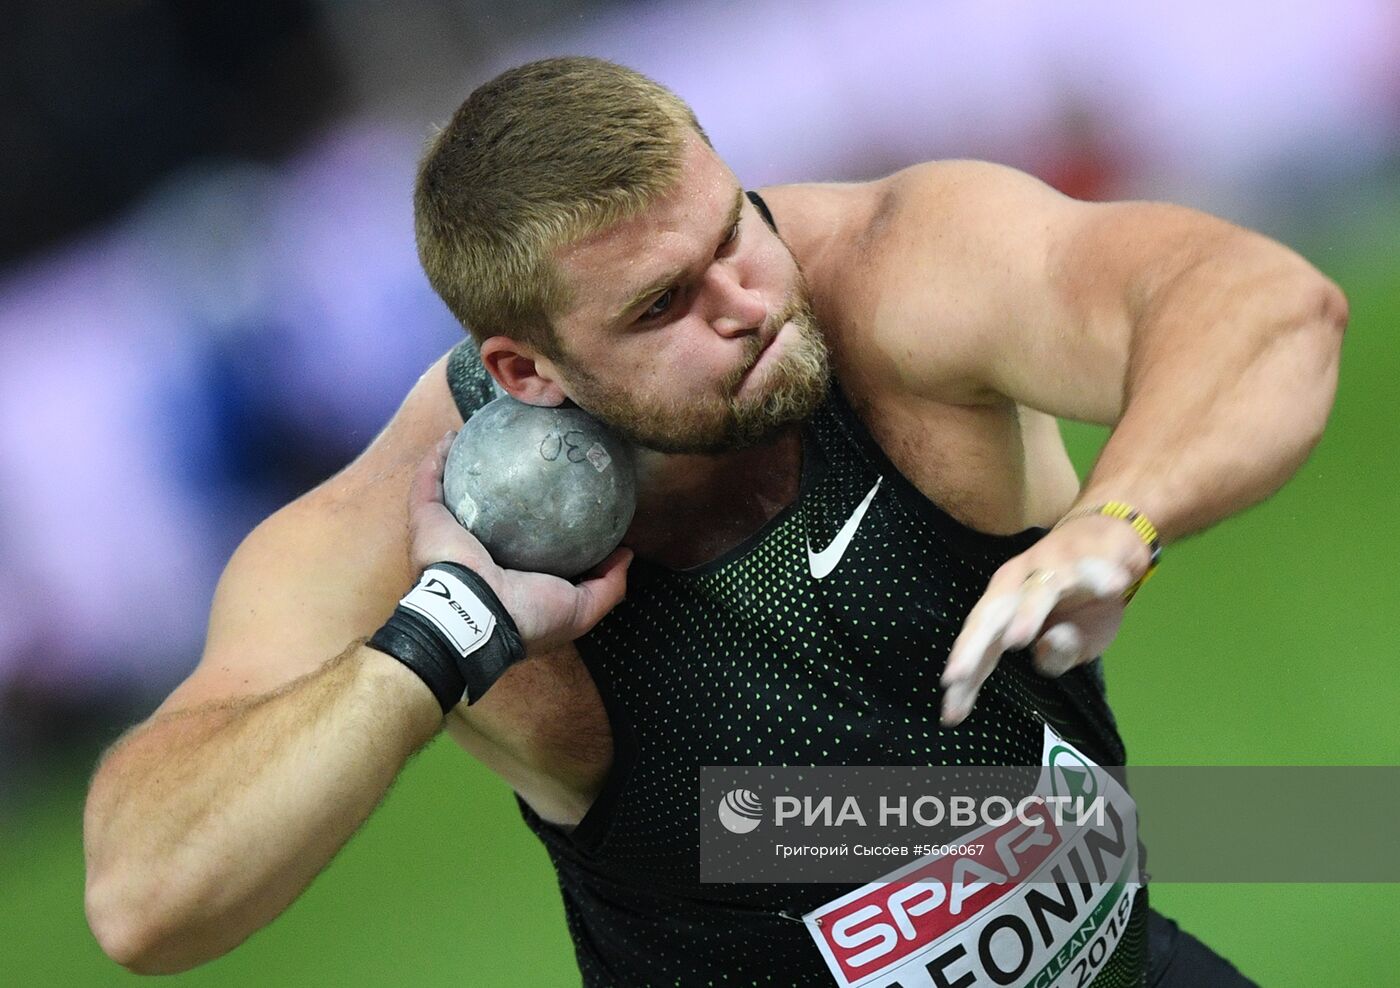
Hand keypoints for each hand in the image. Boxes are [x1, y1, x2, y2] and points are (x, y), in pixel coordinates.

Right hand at [408, 432, 631, 651]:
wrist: (473, 617)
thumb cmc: (526, 616)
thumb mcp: (582, 608)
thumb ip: (608, 584)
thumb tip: (626, 554)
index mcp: (509, 571)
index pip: (525, 537)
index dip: (542, 511)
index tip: (563, 483)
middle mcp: (478, 550)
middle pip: (489, 507)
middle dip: (502, 480)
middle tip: (523, 450)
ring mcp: (448, 534)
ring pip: (454, 489)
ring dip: (463, 462)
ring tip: (483, 433)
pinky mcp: (425, 521)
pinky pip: (429, 482)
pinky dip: (436, 459)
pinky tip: (452, 437)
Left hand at [939, 514, 1151, 726]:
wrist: (1109, 539)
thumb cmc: (1079, 596)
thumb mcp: (1073, 640)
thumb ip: (1053, 657)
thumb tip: (1043, 656)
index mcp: (1004, 604)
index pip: (980, 644)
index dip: (968, 675)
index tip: (951, 715)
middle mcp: (1018, 582)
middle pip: (991, 614)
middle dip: (973, 646)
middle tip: (957, 676)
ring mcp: (1052, 566)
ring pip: (1037, 591)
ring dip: (1027, 613)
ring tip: (1017, 640)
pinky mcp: (1088, 555)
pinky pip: (1093, 568)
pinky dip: (1101, 577)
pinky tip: (1109, 588)